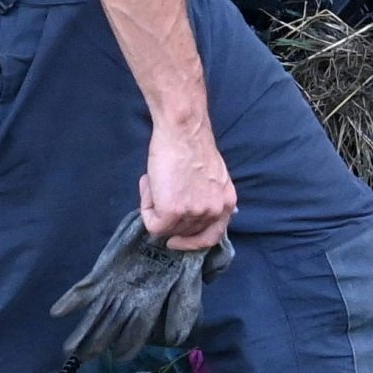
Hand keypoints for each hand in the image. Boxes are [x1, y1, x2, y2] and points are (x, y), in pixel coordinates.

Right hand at [139, 112, 238, 250]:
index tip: (175, 240)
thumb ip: (206, 197)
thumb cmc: (191, 144)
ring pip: (166, 228)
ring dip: (155, 207)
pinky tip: (151, 184)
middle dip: (168, 216)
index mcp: (226, 203)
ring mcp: (195, 213)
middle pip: (184, 232)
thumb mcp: (213, 176)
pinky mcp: (173, 212)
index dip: (191, 242)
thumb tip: (189, 214)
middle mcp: (215, 211)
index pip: (212, 237)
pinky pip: (152, 224)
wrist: (183, 130)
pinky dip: (146, 207)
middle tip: (160, 191)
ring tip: (157, 181)